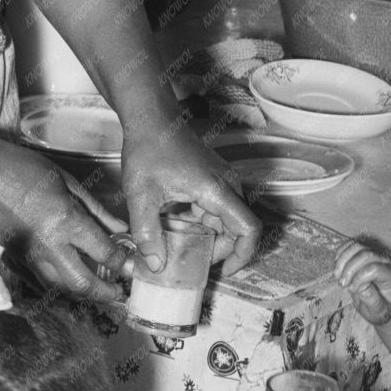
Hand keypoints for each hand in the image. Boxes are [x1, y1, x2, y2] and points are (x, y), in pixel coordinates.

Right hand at [0, 139, 129, 301]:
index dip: (122, 263)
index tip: (131, 265)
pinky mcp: (12, 258)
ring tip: (96, 290)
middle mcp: (46, 245)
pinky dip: (56, 282)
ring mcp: (26, 256)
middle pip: (82, 284)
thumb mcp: (67, 182)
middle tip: (118, 293)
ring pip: (58, 288)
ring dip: (81, 293)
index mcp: (64, 221)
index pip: (103, 253)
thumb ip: (96, 210)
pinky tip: (67, 278)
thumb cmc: (23, 169)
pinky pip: (39, 278)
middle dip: (105, 293)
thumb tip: (120, 229)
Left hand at [120, 120, 261, 276]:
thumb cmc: (149, 149)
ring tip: (180, 247)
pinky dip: (201, 224)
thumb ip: (147, 232)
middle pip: (237, 229)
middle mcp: (227, 186)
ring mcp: (222, 182)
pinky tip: (176, 227)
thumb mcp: (141, 195)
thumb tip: (155, 265)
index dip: (242, 255)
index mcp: (217, 190)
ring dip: (207, 237)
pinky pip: (215, 210)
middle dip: (218, 251)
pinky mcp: (213, 181)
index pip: (248, 229)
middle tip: (192, 263)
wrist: (151, 119)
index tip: (224, 271)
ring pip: (225, 221)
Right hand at [335, 240, 390, 325]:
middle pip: (365, 254)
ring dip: (342, 260)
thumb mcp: (378, 310)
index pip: (374, 268)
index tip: (351, 290)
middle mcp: (384, 262)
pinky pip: (350, 246)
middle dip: (349, 268)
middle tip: (341, 284)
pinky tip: (337, 268)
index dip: (359, 278)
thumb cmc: (379, 309)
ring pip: (356, 247)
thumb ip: (372, 300)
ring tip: (337, 276)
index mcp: (390, 275)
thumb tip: (362, 287)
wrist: (377, 305)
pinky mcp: (362, 253)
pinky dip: (340, 254)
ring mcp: (373, 255)